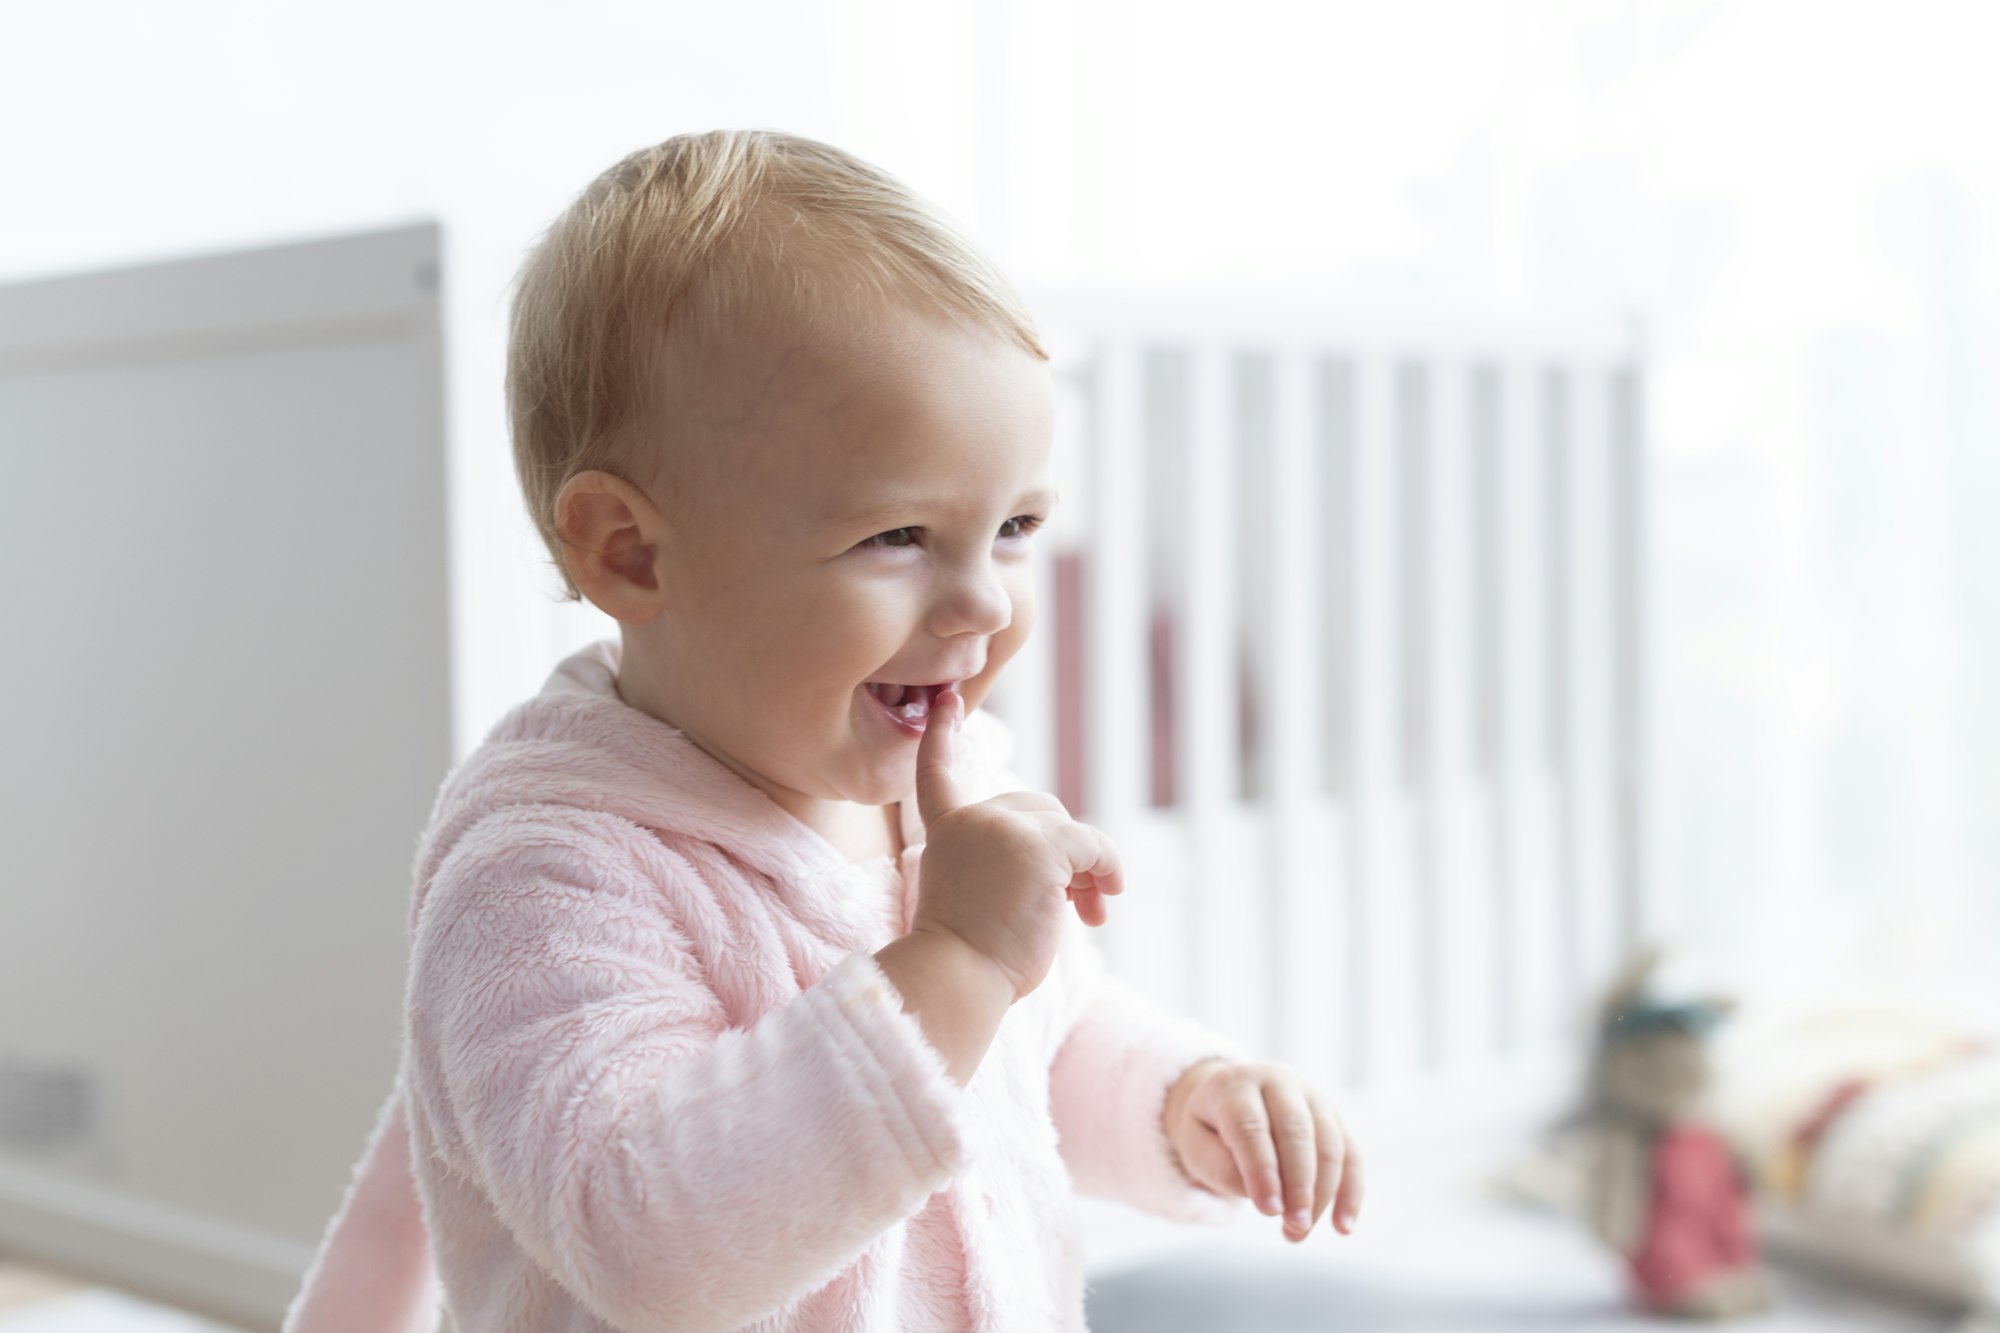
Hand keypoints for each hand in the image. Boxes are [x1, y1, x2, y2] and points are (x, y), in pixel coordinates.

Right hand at [907, 686, 1124, 1001]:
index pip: (939, 773)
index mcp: (945, 832)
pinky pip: (1093, 847)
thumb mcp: (974, 897)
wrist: (958, 976)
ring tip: (1090, 912)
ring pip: (1068, 829)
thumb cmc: (967, 958)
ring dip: (1087, 869)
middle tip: (1074, 902)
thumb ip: (1002, 864)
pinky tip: (1106, 902)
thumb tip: (1074, 870)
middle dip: (1063, 850)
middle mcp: (971, 819)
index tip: (947, 702)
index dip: (942, 736)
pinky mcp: (1042, 845)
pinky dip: (1108, 871)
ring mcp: (1005, 827)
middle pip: (1038, 808)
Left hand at [1163, 1058, 1363, 1241]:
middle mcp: (1278, 1081)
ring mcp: (1312, 1095)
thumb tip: (1263, 1196)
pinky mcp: (1334, 1116)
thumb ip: (1221, 1168)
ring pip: (1329, 1144)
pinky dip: (1350, 1193)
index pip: (1251, 1125)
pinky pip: (1351, 1154)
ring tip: (1300, 1232)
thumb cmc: (1210, 1131)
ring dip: (1321, 1194)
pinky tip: (1342, 1227)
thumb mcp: (1196, 1146)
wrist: (1230, 1102)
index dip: (1261, 1169)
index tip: (1268, 1211)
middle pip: (1296, 1131)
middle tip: (1294, 1226)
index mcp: (1236, 1084)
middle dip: (1299, 1184)